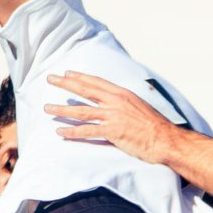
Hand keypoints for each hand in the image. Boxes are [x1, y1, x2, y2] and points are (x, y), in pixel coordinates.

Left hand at [43, 72, 187, 165]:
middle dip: (66, 84)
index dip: (80, 77)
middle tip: (50, 79)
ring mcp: (113, 116)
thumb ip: (124, 103)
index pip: (97, 82)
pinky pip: (87, 131)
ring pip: (82, 111)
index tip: (67, 73)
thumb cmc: (154, 126)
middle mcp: (116, 102)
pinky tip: (60, 132)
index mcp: (122, 94)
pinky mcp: (112, 132)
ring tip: (47, 108)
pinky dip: (72, 132)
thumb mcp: (139, 107)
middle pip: (85, 91)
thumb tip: (115, 103)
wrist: (165, 139)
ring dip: (62, 109)